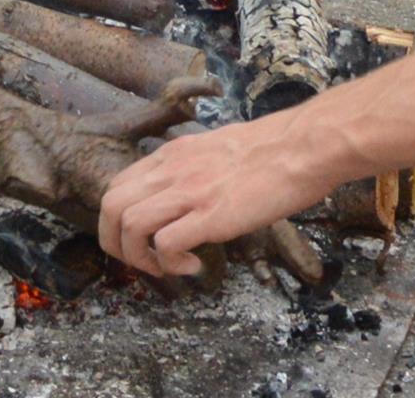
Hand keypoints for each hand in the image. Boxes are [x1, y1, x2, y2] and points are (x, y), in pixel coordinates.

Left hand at [96, 117, 334, 279]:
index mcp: (172, 154)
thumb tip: (186, 194)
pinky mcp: (211, 215)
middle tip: (144, 261)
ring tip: (167, 267)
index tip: (141, 240)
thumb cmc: (271, 149)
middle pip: (110, 207)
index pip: (117, 186)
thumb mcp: (215, 148)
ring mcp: (189, 191)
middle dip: (116, 244)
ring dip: (140, 258)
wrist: (303, 146)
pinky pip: (165, 244)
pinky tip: (193, 266)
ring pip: (129, 226)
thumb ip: (192, 167)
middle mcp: (172, 170)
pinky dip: (171, 264)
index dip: (118, 221)